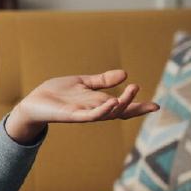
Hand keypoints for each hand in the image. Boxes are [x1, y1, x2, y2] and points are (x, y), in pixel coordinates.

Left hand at [15, 68, 159, 127]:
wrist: (33, 103)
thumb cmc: (56, 94)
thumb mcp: (82, 83)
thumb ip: (102, 80)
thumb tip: (125, 74)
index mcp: (97, 102)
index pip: (122, 106)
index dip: (138, 106)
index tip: (156, 106)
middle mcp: (93, 110)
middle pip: (118, 112)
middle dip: (133, 106)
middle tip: (143, 94)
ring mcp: (83, 114)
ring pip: (107, 114)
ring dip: (119, 105)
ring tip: (128, 94)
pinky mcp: (72, 116)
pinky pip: (90, 116)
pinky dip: (102, 110)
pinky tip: (110, 103)